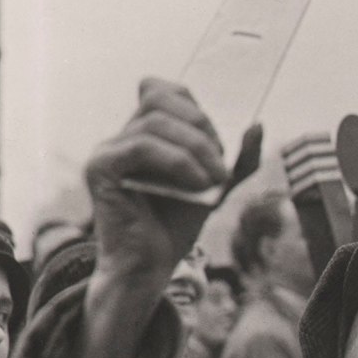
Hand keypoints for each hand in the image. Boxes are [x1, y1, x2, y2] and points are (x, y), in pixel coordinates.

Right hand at [79, 80, 226, 357]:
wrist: (150, 267)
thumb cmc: (177, 225)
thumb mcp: (217, 185)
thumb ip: (238, 158)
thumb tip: (257, 124)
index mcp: (143, 133)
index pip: (164, 90)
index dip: (195, 108)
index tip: (216, 147)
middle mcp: (120, 136)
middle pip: (160, 99)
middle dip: (201, 128)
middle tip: (221, 166)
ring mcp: (106, 150)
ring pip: (155, 121)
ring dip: (196, 148)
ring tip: (214, 180)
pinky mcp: (100, 168)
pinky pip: (141, 146)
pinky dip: (177, 162)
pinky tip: (196, 184)